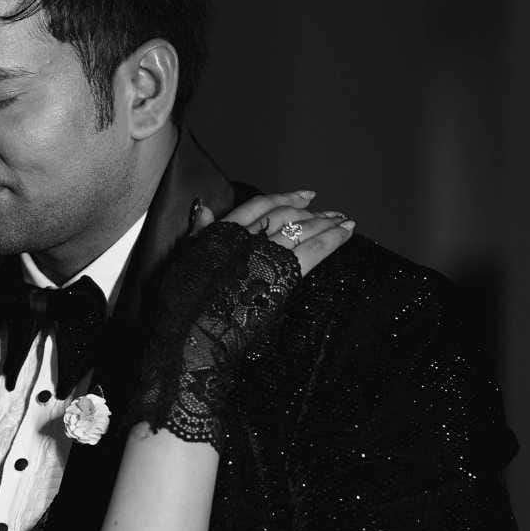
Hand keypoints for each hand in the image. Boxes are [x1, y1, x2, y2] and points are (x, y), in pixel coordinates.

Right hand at [131, 189, 353, 446]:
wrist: (192, 334)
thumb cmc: (183, 304)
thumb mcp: (186, 261)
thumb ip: (199, 233)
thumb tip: (202, 206)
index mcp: (223, 234)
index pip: (258, 206)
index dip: (284, 197)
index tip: (306, 196)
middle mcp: (246, 239)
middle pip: (284, 215)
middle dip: (311, 211)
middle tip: (332, 212)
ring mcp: (265, 256)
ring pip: (301, 229)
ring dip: (326, 222)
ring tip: (344, 221)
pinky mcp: (280, 275)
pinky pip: (312, 250)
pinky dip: (332, 238)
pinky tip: (346, 232)